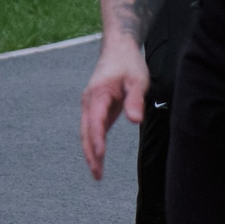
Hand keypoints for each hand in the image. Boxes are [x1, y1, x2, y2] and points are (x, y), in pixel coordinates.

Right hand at [79, 46, 150, 179]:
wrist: (118, 49)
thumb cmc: (129, 64)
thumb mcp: (138, 80)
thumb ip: (135, 100)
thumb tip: (135, 120)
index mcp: (98, 94)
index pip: (95, 120)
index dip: (97, 139)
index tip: (100, 155)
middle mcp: (89, 101)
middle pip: (86, 131)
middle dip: (91, 154)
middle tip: (97, 174)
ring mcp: (90, 105)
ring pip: (86, 133)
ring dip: (90, 152)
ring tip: (97, 174)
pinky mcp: (95, 108)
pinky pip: (92, 129)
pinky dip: (93, 144)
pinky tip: (98, 159)